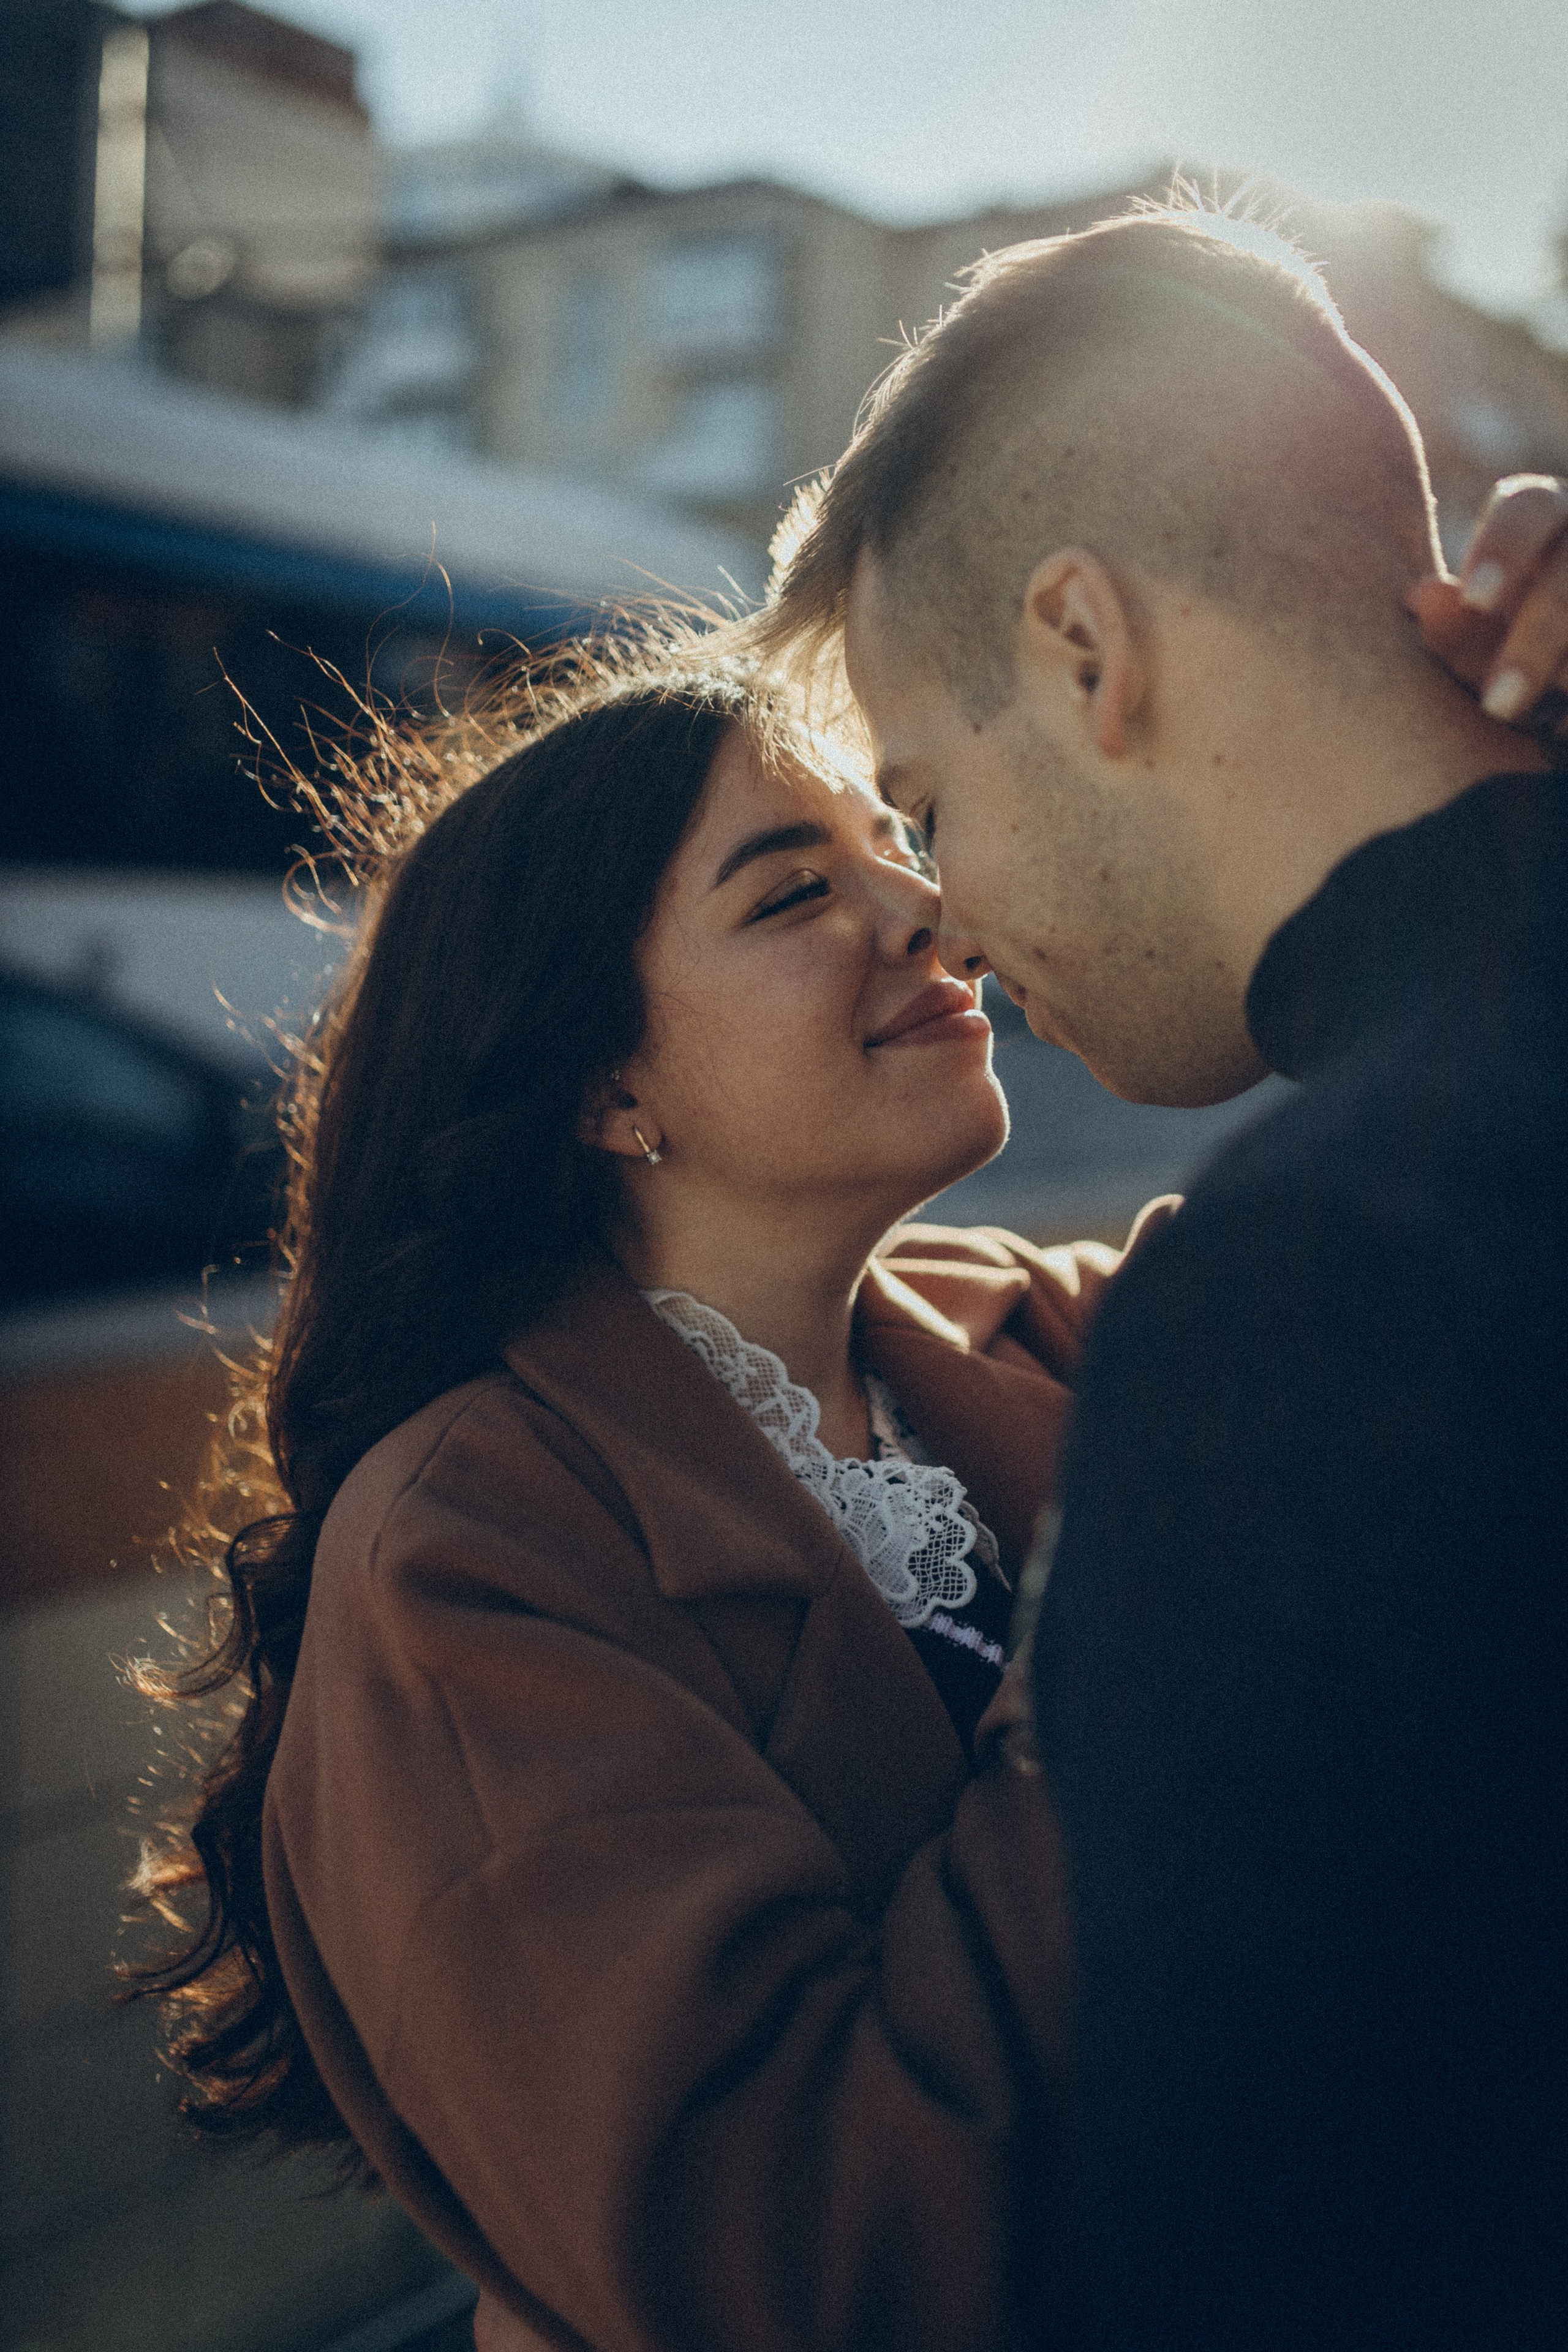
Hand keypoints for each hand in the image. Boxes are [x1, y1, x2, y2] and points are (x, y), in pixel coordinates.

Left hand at [1406, 475, 1567, 739]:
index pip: (1529, 509)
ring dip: (1566, 673)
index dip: (1505, 549)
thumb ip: (1452, 626)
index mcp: (1544, 518)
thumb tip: (1420, 597)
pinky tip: (1563, 728)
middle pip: (1567, 574)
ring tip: (1543, 722)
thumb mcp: (1478, 640)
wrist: (1552, 677)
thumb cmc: (1502, 648)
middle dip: (1534, 643)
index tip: (1475, 600)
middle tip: (1497, 706)